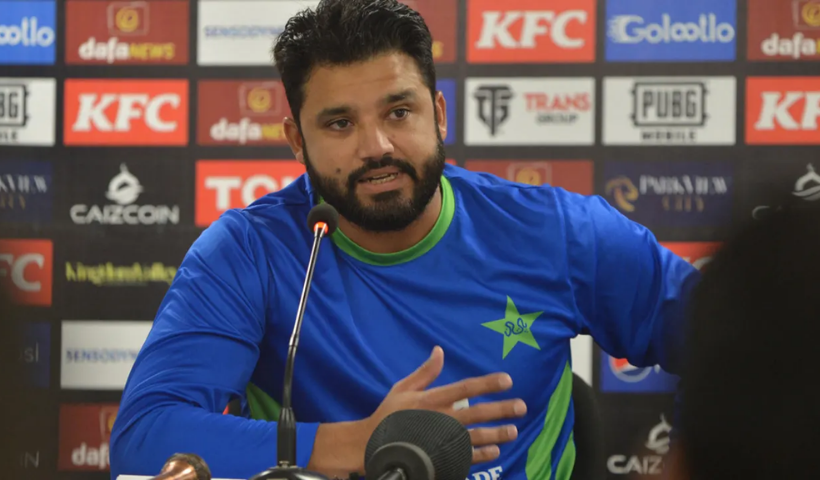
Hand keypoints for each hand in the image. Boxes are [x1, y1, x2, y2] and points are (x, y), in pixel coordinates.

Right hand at [366, 346, 526, 463]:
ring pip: (475, 437)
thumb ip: (425, 372)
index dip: (487, 384)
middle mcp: (440, 419)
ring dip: (496, 434)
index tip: (507, 380)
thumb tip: (439, 350)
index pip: (466, 388)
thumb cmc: (388, 414)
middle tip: (521, 407)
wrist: (370, 445)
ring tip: (514, 431)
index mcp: (432, 400)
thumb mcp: (403, 388)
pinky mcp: (440, 457)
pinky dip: (481, 455)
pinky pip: (465, 457)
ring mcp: (441, 441)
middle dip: (501, 410)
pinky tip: (495, 452)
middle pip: (477, 413)